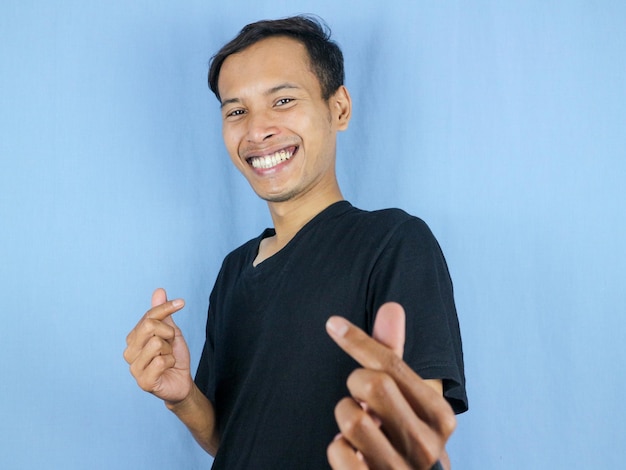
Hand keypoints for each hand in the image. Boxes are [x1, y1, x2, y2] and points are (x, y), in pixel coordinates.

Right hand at [124, 288, 192, 403]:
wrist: (181, 381)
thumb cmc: (173, 356)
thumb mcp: (171, 331)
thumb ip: (162, 313)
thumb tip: (159, 290)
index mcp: (133, 338)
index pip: (149, 315)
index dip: (166, 307)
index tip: (181, 303)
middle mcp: (129, 352)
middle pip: (149, 326)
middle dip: (168, 332)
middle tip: (170, 344)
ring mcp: (134, 368)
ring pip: (157, 343)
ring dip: (170, 351)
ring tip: (167, 358)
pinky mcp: (143, 381)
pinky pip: (161, 362)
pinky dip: (171, 362)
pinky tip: (167, 369)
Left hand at [325, 302, 455, 468]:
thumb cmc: (399, 435)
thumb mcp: (402, 397)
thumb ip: (393, 354)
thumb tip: (392, 306)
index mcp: (439, 416)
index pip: (392, 364)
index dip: (358, 340)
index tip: (333, 324)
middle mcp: (427, 446)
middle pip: (372, 384)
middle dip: (355, 383)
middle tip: (360, 396)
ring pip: (352, 419)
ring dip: (345, 416)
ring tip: (358, 428)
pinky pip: (338, 452)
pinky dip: (338, 447)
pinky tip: (352, 453)